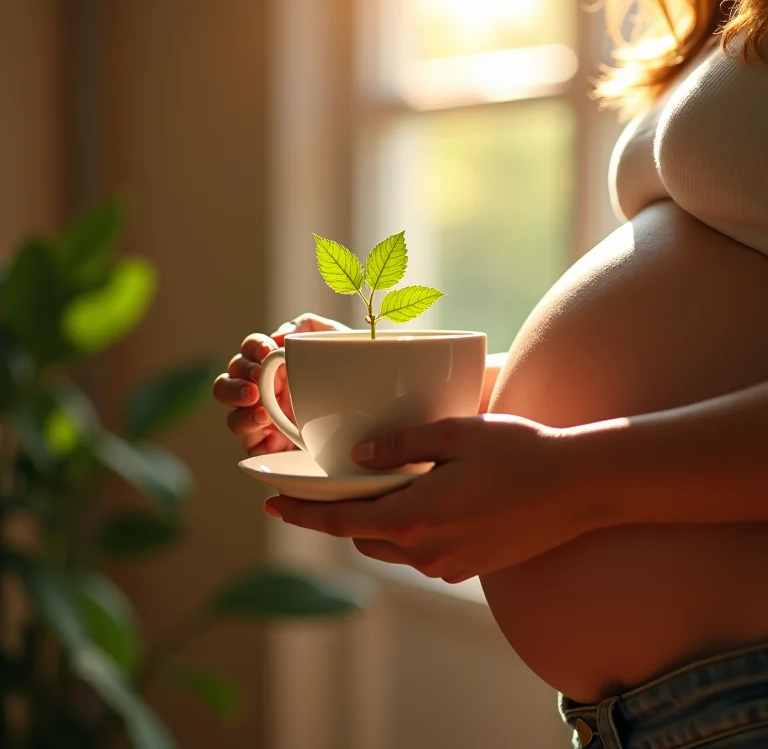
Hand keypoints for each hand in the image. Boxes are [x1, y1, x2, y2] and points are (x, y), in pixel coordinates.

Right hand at [213, 313, 349, 455]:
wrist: (369, 414)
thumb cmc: (348, 374)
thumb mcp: (335, 341)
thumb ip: (308, 326)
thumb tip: (280, 336)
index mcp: (271, 365)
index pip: (249, 351)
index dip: (253, 348)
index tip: (269, 351)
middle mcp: (260, 392)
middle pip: (227, 384)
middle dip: (237, 382)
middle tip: (258, 381)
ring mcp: (261, 421)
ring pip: (232, 416)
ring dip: (242, 413)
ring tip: (262, 411)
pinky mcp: (269, 447)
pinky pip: (250, 444)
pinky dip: (254, 436)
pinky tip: (267, 428)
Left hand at [264, 414, 594, 582]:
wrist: (580, 487)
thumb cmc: (520, 453)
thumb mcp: (455, 435)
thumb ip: (400, 445)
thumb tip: (358, 457)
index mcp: (415, 518)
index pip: (340, 519)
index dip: (302, 512)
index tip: (271, 504)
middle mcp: (426, 551)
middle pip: (362, 536)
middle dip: (338, 515)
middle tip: (327, 488)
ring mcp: (450, 564)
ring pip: (391, 547)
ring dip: (375, 522)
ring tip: (376, 489)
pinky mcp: (470, 567)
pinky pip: (421, 553)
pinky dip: (408, 530)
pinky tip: (424, 501)